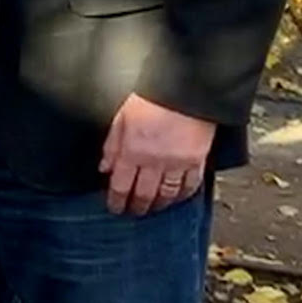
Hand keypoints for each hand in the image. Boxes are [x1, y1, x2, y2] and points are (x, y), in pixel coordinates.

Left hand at [100, 92, 214, 215]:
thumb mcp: (122, 118)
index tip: (114, 208)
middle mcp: (154, 162)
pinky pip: (190, 185)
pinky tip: (178, 198)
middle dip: (137, 207)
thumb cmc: (151, 99)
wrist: (184, 89)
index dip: (116, 200)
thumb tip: (104, 168)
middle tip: (133, 213)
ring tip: (153, 208)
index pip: (120, 184)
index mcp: (132, 151)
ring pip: (167, 194)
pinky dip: (183, 195)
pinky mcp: (197, 160)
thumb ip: (112, 145)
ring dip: (159, 205)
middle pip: (144, 194)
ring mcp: (178, 163)